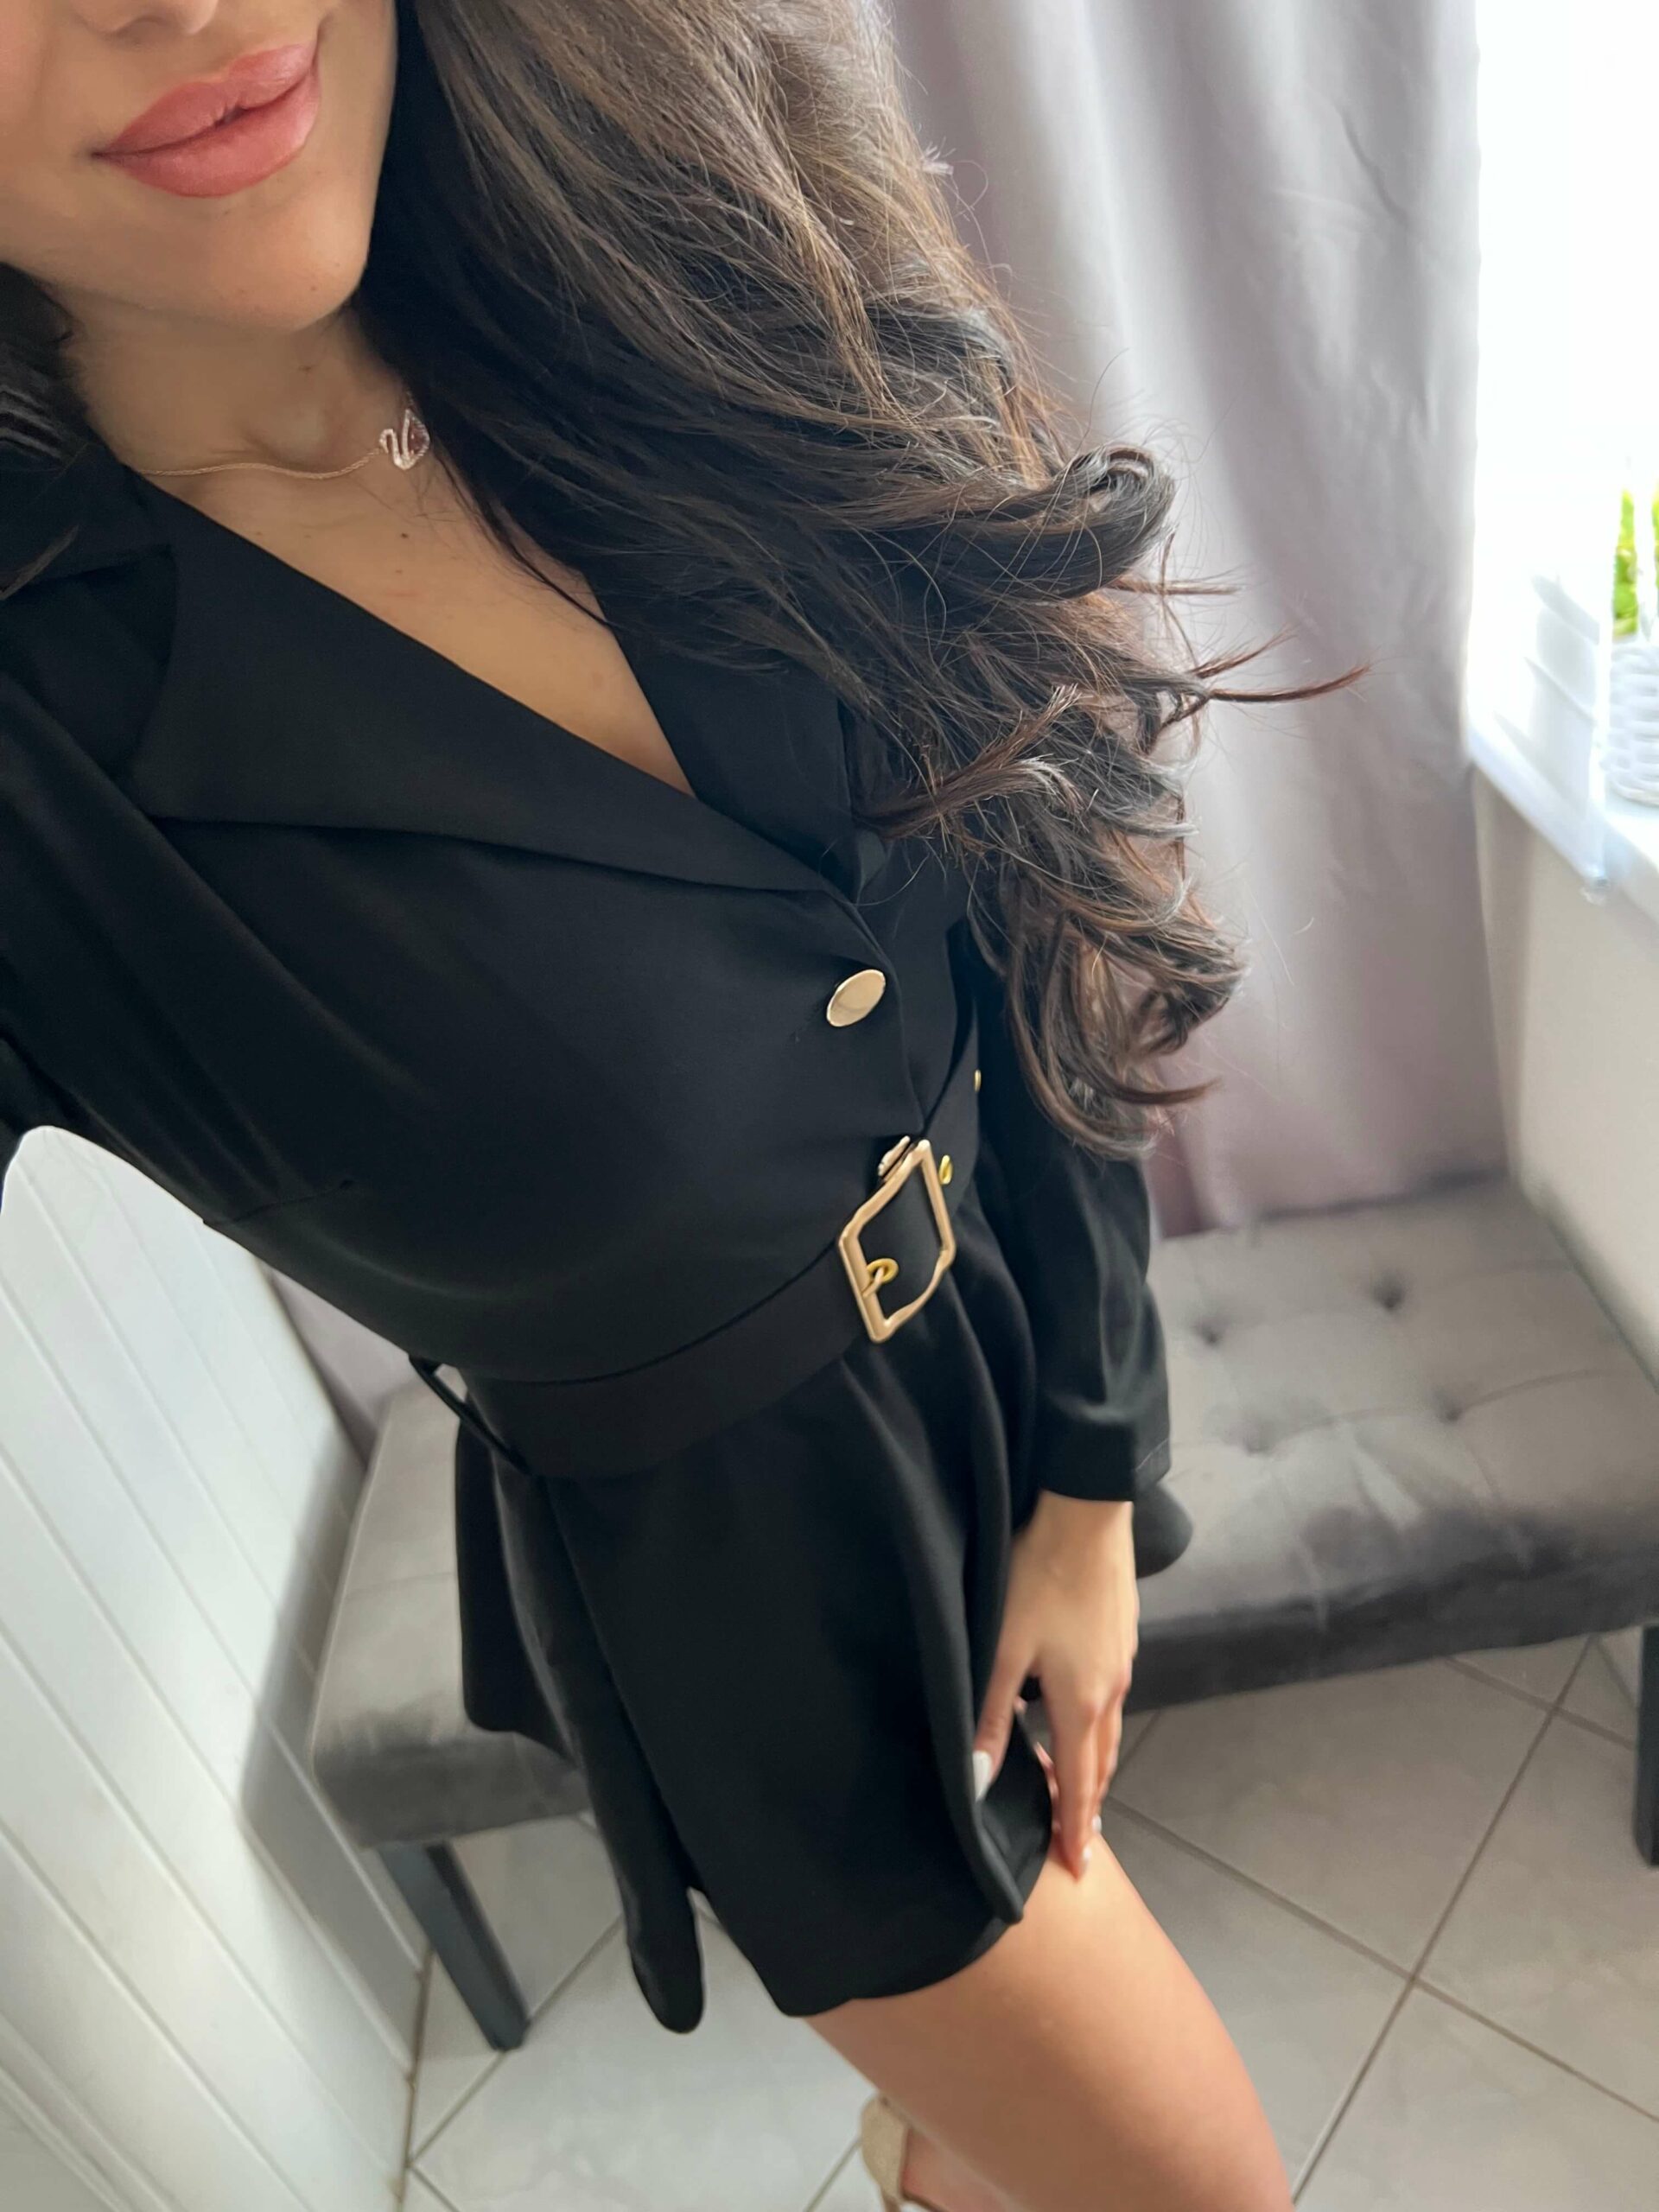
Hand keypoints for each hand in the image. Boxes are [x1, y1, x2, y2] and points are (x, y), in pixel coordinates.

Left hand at [972, 1493, 1138, 1878]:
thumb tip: (982, 1783)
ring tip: (1085, 1794)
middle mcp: (1111, 1691)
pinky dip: (1100, 1730)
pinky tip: (1086, 1720)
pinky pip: (1114, 1701)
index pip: (1078, 1782)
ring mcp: (1123, 1661)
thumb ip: (993, 1717)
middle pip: (1102, 1763)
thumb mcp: (1003, 1650)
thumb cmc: (1038, 1577)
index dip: (1075, 1827)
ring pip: (1111, 1732)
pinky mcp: (1123, 1634)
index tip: (1078, 1867)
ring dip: (1097, 1769)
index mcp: (1081, 1703)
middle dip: (1090, 1808)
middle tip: (1081, 1844)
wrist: (1087, 1511)